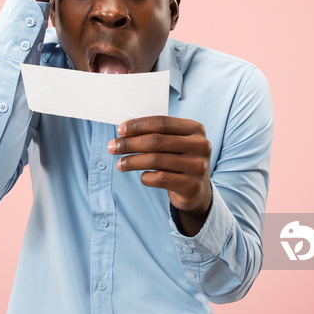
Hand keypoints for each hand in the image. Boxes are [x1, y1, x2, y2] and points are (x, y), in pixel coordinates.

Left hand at [108, 116, 213, 235]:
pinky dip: (146, 177)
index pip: (162, 122)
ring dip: (132, 161)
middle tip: (113, 147)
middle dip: (130, 143)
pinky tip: (142, 177)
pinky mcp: (192, 186)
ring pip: (156, 160)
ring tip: (120, 164)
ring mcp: (198, 166)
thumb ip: (156, 134)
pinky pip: (160, 179)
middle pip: (156, 141)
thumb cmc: (179, 161)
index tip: (119, 130)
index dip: (138, 125)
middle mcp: (200, 145)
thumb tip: (124, 130)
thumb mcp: (174, 143)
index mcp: (195, 129)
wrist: (197, 191)